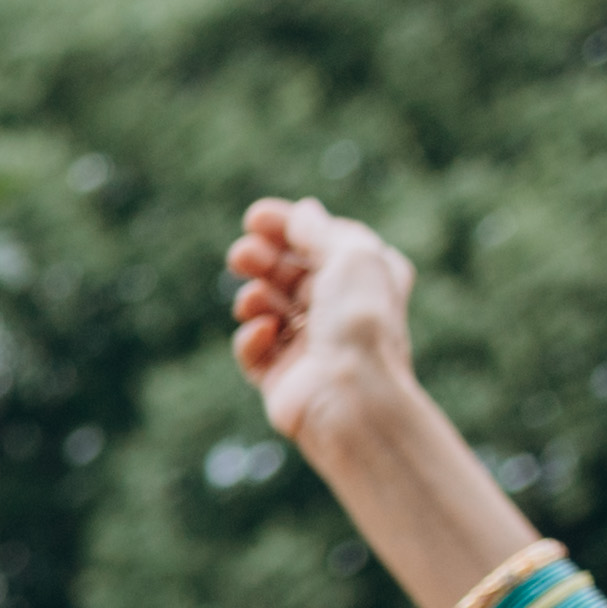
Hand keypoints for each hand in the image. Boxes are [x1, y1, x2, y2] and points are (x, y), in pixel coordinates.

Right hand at [229, 198, 421, 454]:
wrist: (350, 394)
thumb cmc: (359, 321)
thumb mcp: (349, 255)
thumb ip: (320, 231)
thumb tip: (302, 213)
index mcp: (366, 277)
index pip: (321, 242)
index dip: (287, 227)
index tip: (253, 217)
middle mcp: (340, 308)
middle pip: (290, 273)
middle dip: (262, 260)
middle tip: (240, 255)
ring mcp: (310, 343)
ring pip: (268, 308)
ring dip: (255, 298)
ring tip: (251, 300)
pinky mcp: (282, 376)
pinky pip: (256, 349)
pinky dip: (253, 338)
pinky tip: (263, 334)